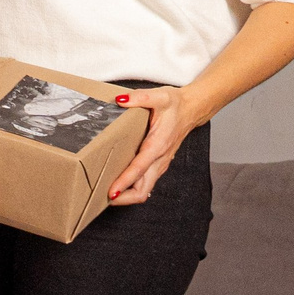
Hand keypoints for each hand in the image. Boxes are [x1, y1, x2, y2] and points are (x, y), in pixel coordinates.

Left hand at [109, 83, 202, 206]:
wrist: (192, 109)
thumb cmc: (176, 104)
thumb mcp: (160, 96)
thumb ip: (140, 97)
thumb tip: (120, 100)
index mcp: (157, 146)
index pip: (139, 170)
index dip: (124, 183)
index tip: (110, 193)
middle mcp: (159, 159)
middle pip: (142, 190)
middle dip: (123, 198)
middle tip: (101, 198)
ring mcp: (159, 164)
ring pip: (143, 190)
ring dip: (126, 195)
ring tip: (105, 194)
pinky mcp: (158, 165)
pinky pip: (145, 183)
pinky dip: (131, 188)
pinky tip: (117, 184)